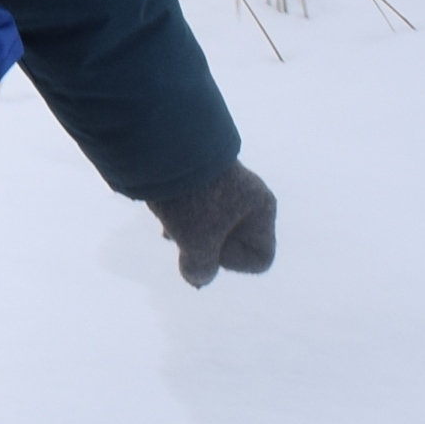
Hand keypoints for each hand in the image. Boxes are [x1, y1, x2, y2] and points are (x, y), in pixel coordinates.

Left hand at [149, 161, 276, 287]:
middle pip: (231, 245)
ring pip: (209, 228)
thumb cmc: (190, 195)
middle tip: (185, 234)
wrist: (163, 143)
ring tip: (170, 224)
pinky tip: (162, 211)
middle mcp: (248, 200)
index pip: (259, 259)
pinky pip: (195, 212)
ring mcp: (224, 189)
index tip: (210, 245)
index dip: (232, 263)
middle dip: (204, 248)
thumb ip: (200, 266)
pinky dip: (179, 218)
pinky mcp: (200, 181)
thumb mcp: (196, 239)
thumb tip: (198, 280)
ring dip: (188, 233)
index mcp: (262, 211)